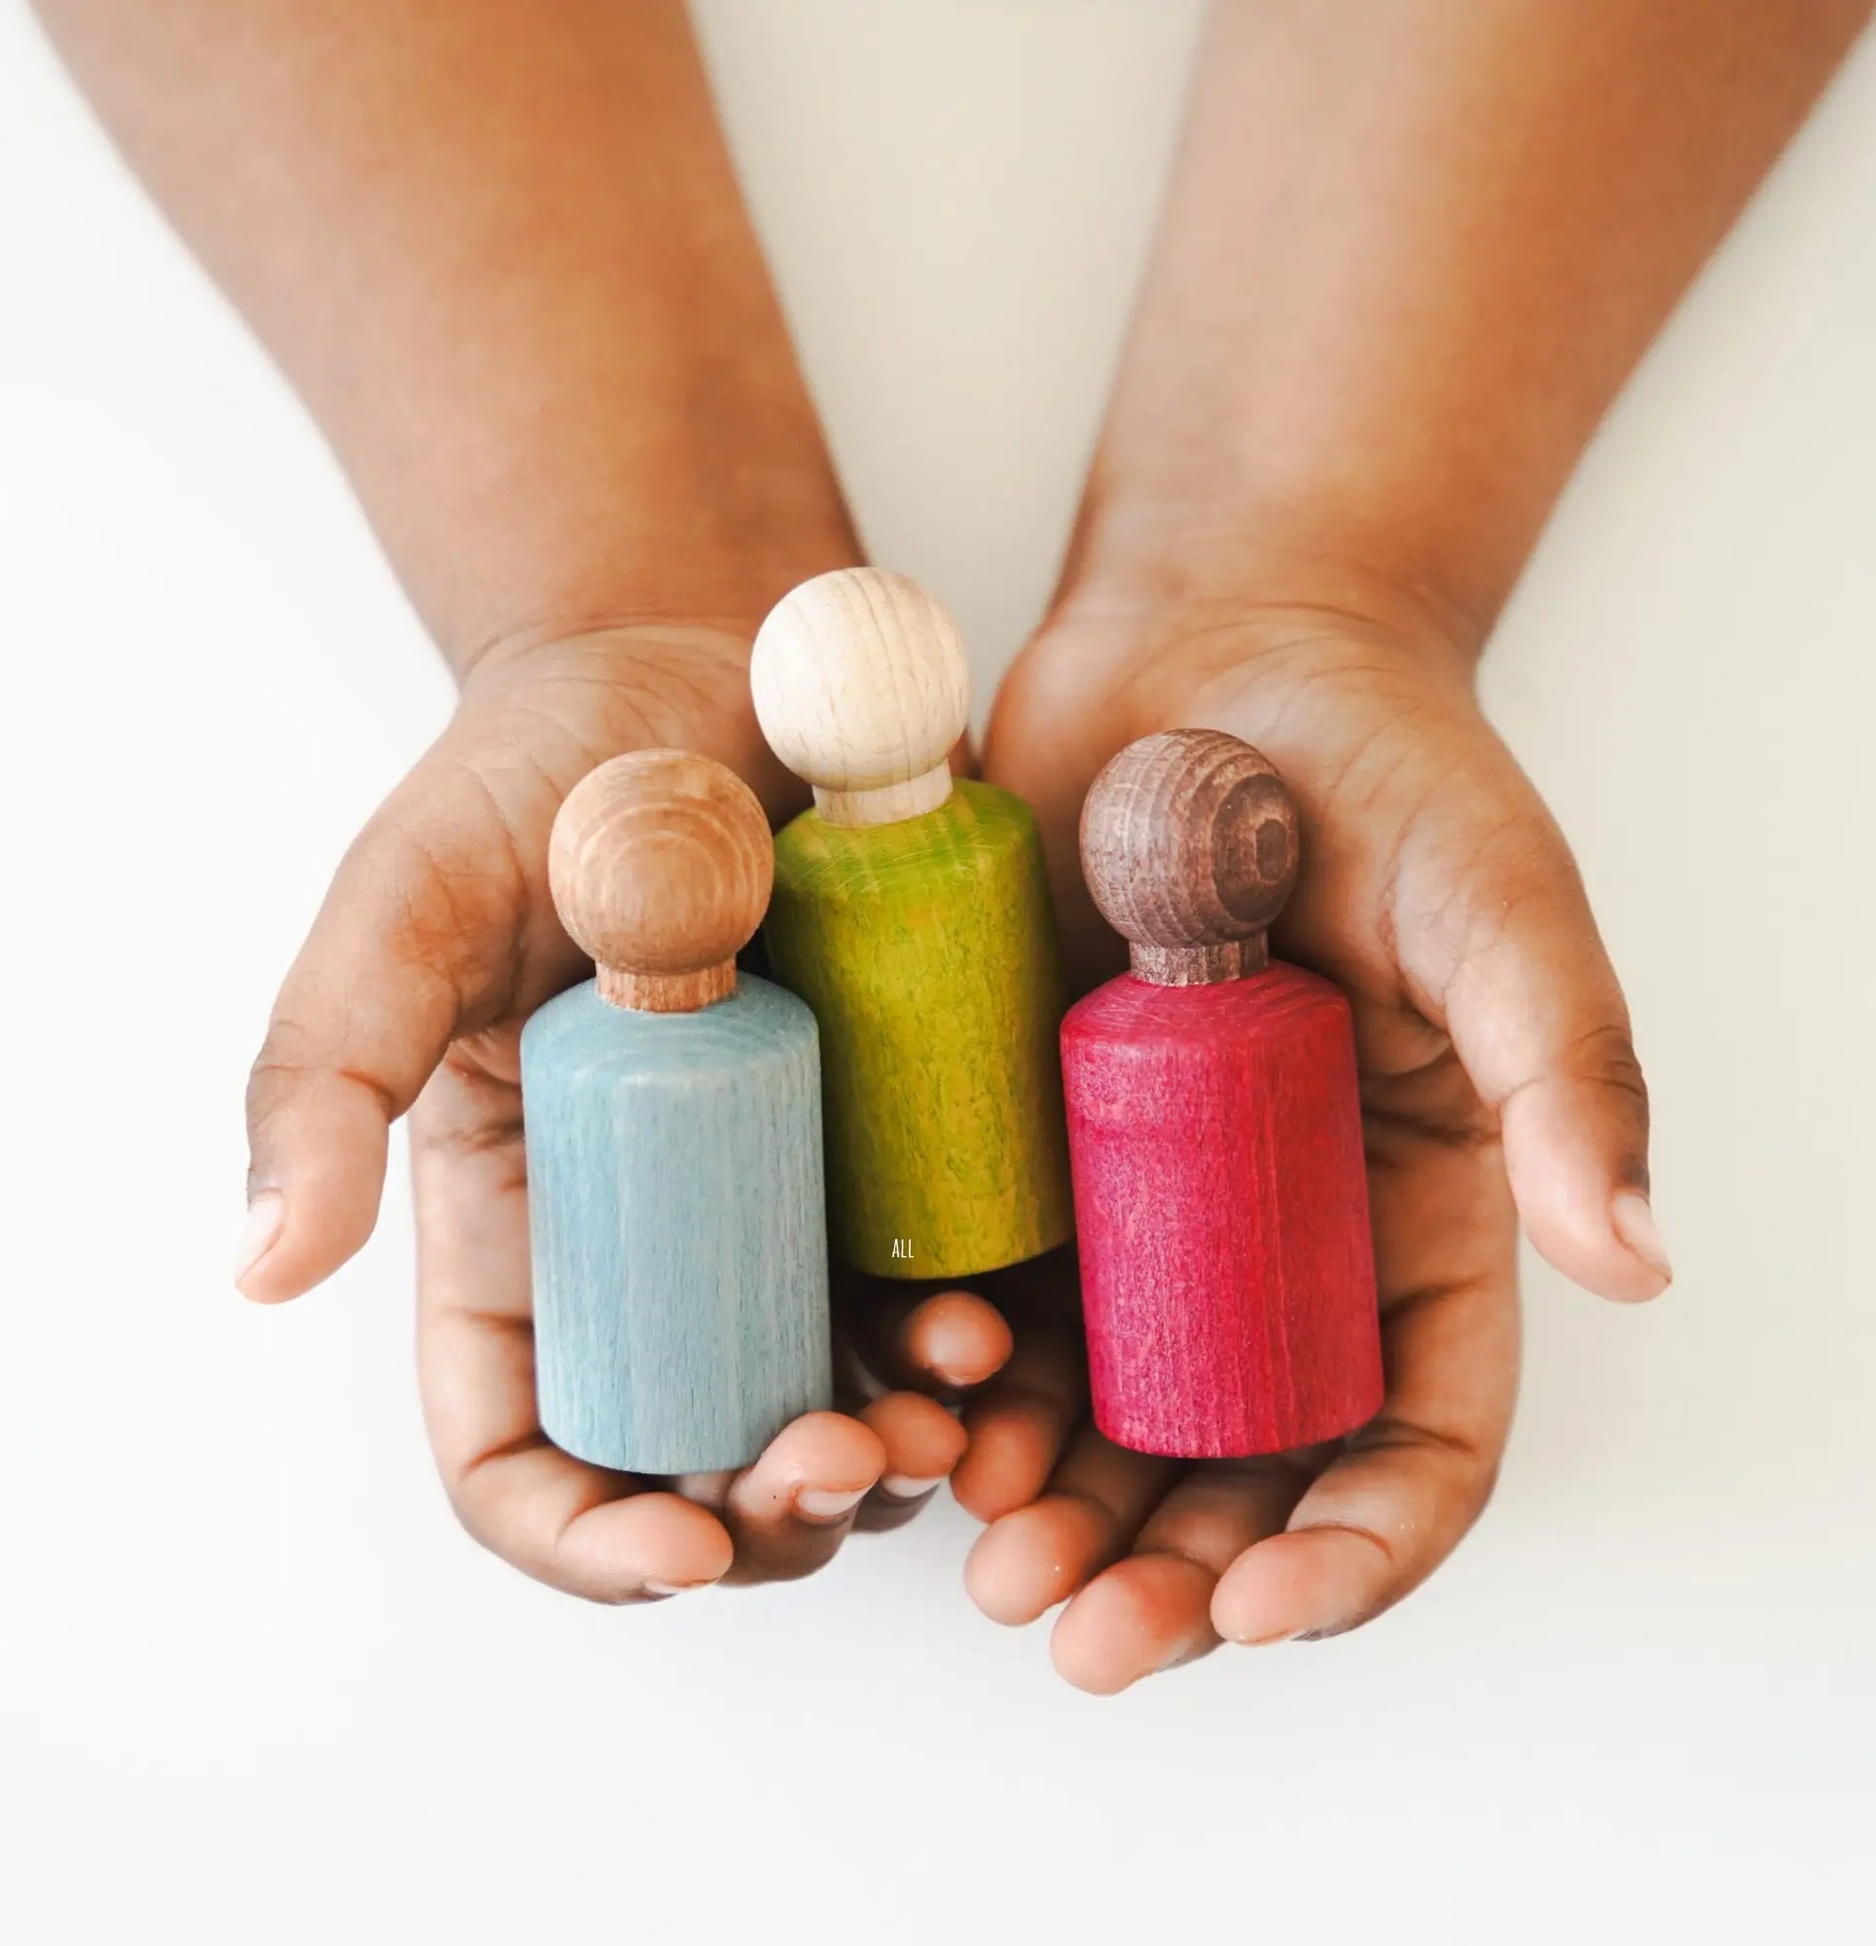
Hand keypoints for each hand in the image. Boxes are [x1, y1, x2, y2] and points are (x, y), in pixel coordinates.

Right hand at [236, 622, 1010, 1599]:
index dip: (587, 1538)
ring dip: (895, 1458)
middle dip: (767, 1514)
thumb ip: (328, 1072)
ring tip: (951, 1415)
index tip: (677, 1549)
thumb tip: (257, 1271)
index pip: (525, 1453)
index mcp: (524, 1228)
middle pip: (701, 1461)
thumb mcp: (406, 906)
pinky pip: (945, 1292)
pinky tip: (1000, 1325)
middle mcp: (662, 1243)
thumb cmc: (533, 777)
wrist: (708, 662)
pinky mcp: (903, 1140)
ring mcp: (791, 1200)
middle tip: (841, 1469)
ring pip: (840, 1404)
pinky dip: (977, 1347)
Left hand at [956, 579, 1666, 1687]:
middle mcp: (1266, 1238)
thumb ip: (1562, 1069)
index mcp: (1409, 1218)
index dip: (1358, 1546)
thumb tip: (1638, 1256)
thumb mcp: (1496, 902)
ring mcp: (1130, 1199)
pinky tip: (904, 1400)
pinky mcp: (1015, 1138)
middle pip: (1230, 1463)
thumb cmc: (1380, 764)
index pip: (1409, 1435)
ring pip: (1088, 1406)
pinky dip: (942, 1369)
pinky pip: (974, 1288)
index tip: (1272, 1603)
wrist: (1206, 645)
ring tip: (981, 1551)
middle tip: (1083, 1631)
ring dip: (1040, 1503)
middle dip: (1167, 1571)